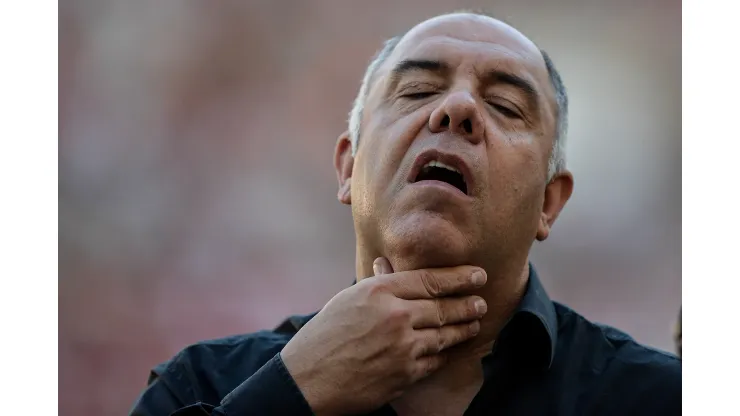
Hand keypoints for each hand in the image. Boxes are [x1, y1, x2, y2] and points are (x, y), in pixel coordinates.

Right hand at [280, 258, 487, 415]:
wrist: (308, 380)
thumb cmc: (323, 336)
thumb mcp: (348, 300)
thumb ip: (376, 284)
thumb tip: (390, 267)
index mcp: (378, 291)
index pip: (430, 279)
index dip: (459, 277)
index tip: (478, 275)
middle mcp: (394, 315)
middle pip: (443, 306)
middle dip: (467, 303)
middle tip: (481, 302)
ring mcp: (402, 346)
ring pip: (444, 334)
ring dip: (463, 328)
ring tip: (474, 323)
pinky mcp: (405, 373)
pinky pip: (435, 360)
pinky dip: (446, 353)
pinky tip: (452, 348)